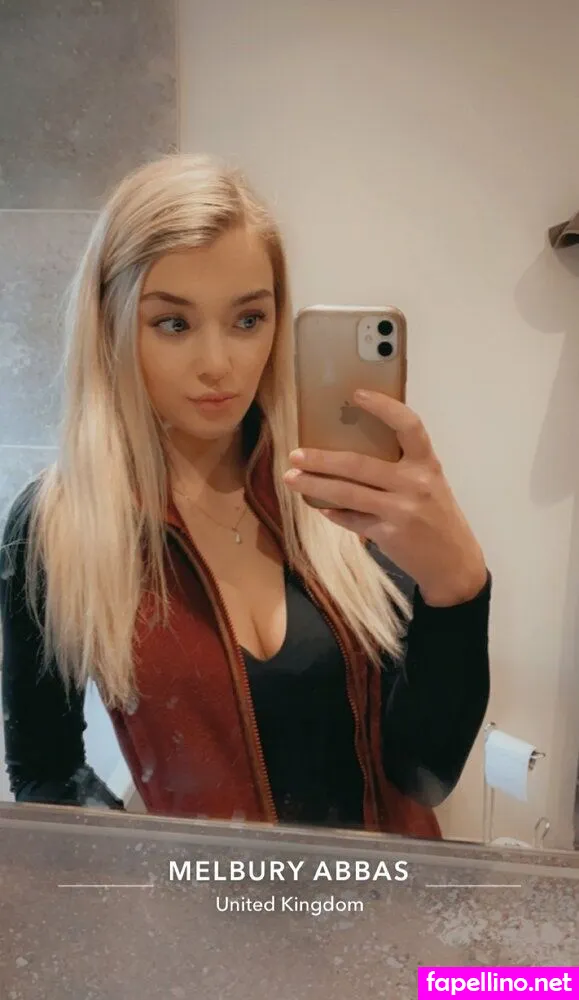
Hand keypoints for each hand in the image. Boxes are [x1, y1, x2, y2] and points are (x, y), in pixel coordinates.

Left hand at [283, 389, 486, 606]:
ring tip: (291, 478)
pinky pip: (352, 519)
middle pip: (359, 464)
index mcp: (427, 464)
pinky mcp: (389, 535)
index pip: (409, 425)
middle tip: (294, 454)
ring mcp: (401, 510)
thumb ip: (402, 466)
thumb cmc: (437, 516)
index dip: (383, 407)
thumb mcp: (430, 483)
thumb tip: (352, 449)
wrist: (454, 562)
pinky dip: (333, 513)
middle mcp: (415, 483)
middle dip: (322, 459)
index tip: (357, 394)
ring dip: (315, 485)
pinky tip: (319, 507)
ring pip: (347, 493)